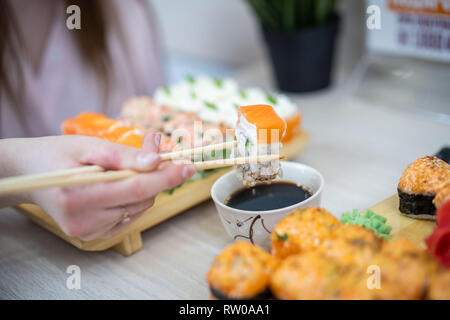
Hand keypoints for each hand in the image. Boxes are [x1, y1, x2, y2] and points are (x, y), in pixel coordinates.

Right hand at [4, 131, 194, 239]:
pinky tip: (116, 187)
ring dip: (143, 187)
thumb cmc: (59, 154)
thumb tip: (156, 161)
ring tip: (125, 168)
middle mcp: (83, 219)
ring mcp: (88, 231)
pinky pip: (128, 216)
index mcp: (78, 194)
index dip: (166, 177)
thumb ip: (123, 155)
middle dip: (155, 176)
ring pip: (138, 208)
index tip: (189, 166)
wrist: (30, 175)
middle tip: (153, 153)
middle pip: (141, 199)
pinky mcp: (92, 236)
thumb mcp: (90, 146)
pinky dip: (132, 200)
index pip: (136, 188)